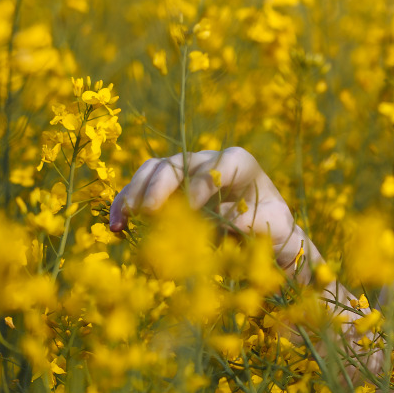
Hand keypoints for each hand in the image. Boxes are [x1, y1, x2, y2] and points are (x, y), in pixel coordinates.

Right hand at [107, 147, 294, 247]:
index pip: (223, 164)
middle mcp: (210, 161)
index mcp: (241, 165)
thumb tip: (231, 221)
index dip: (204, 182)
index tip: (191, 209)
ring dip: (136, 193)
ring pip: (155, 170)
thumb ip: (257, 223)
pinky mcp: (166, 189)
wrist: (259, 231)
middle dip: (162, 184)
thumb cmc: (271, 226)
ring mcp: (184, 172)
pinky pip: (140, 188)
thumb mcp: (276, 227)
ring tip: (124, 220)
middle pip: (181, 162)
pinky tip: (117, 227)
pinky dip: (126, 205)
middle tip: (149, 211)